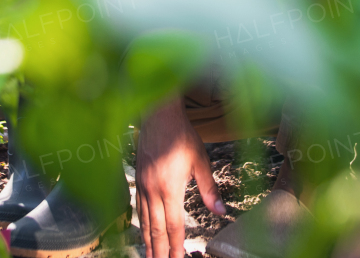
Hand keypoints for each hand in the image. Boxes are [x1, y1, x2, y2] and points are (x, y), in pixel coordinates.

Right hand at [135, 100, 225, 257]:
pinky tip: (143, 230)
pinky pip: (139, 207)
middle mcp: (153, 190)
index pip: (173, 226)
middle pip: (155, 229)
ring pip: (144, 220)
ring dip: (147, 241)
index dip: (176, 246)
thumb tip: (221, 211)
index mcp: (170, 188)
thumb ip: (209, 188)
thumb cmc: (181, 135)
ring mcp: (143, 185)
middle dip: (158, 251)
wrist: (158, 115)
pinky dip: (141, 223)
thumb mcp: (200, 160)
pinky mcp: (138, 179)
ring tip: (150, 256)